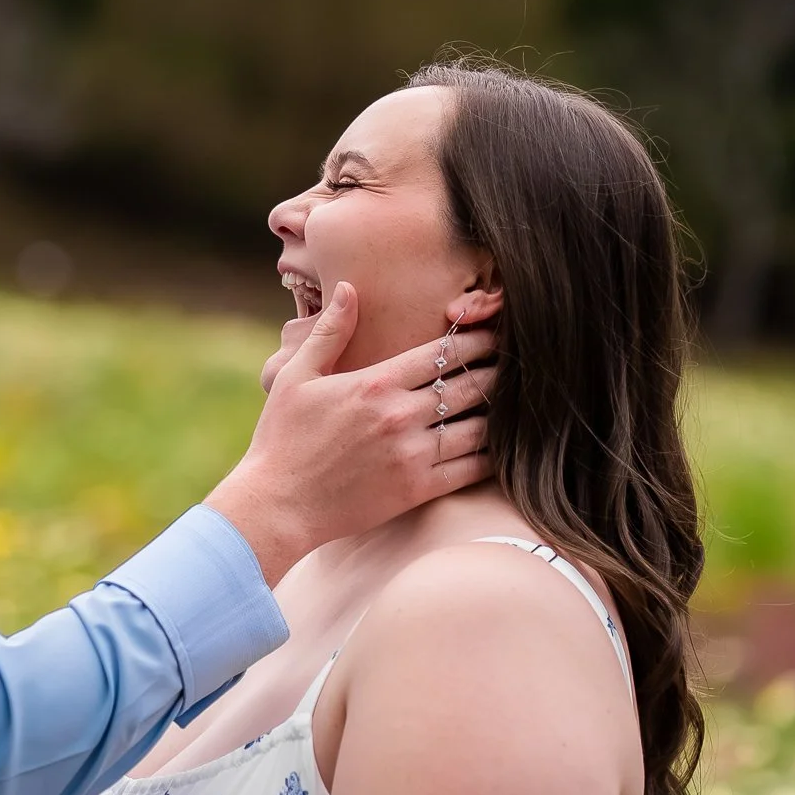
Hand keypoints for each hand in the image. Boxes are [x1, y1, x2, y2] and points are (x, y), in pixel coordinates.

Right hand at [207, 284, 493, 584]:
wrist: (277, 506)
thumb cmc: (282, 440)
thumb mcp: (296, 377)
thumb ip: (330, 332)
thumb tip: (349, 288)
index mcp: (375, 383)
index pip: (443, 353)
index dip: (476, 341)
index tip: (494, 333)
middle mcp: (399, 416)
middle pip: (470, 386)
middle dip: (497, 371)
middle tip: (517, 364)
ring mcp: (411, 454)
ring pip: (478, 427)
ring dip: (500, 413)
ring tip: (516, 403)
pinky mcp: (416, 490)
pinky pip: (470, 469)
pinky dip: (492, 456)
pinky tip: (502, 447)